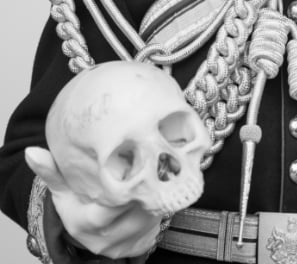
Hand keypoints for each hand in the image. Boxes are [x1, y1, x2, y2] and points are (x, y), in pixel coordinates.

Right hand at [25, 147, 162, 258]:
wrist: (90, 233)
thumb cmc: (77, 206)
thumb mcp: (63, 191)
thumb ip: (51, 173)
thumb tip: (32, 152)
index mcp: (83, 223)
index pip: (109, 208)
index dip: (126, 189)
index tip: (136, 168)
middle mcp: (103, 238)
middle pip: (134, 212)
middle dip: (146, 190)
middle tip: (155, 167)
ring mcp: (123, 244)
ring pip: (150, 217)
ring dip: (157, 197)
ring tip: (158, 176)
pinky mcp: (139, 246)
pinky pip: (157, 226)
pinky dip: (160, 207)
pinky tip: (161, 191)